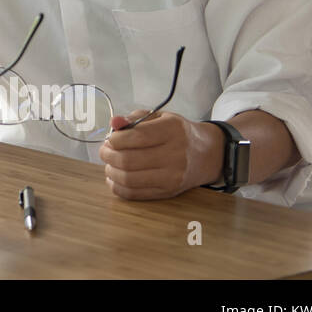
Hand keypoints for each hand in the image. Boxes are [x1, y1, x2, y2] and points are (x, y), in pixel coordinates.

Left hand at [98, 110, 221, 199]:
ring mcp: (173, 177)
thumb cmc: (177, 133)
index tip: (110, 138)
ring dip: (111, 171)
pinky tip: (114, 177)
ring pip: (129, 179)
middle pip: (129, 160)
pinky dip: (118, 187)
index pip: (136, 136)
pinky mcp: (169, 192)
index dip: (115, 139)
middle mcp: (175, 155)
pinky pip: (135, 194)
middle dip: (108, 155)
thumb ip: (134, 119)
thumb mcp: (159, 118)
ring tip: (109, 164)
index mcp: (172, 130)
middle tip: (104, 151)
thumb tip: (114, 123)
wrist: (206, 155)